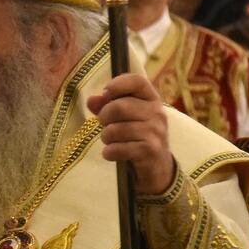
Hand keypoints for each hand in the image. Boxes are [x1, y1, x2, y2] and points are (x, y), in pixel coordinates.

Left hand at [86, 73, 174, 194]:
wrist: (157, 167)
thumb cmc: (136, 136)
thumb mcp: (124, 118)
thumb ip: (106, 106)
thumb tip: (91, 100)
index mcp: (151, 99)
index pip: (137, 81)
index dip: (118, 84)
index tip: (105, 93)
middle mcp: (157, 113)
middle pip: (119, 107)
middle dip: (104, 118)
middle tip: (105, 125)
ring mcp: (156, 132)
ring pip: (115, 129)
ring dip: (106, 138)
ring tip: (111, 141)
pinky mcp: (150, 150)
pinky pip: (118, 148)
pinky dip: (109, 153)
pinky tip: (113, 154)